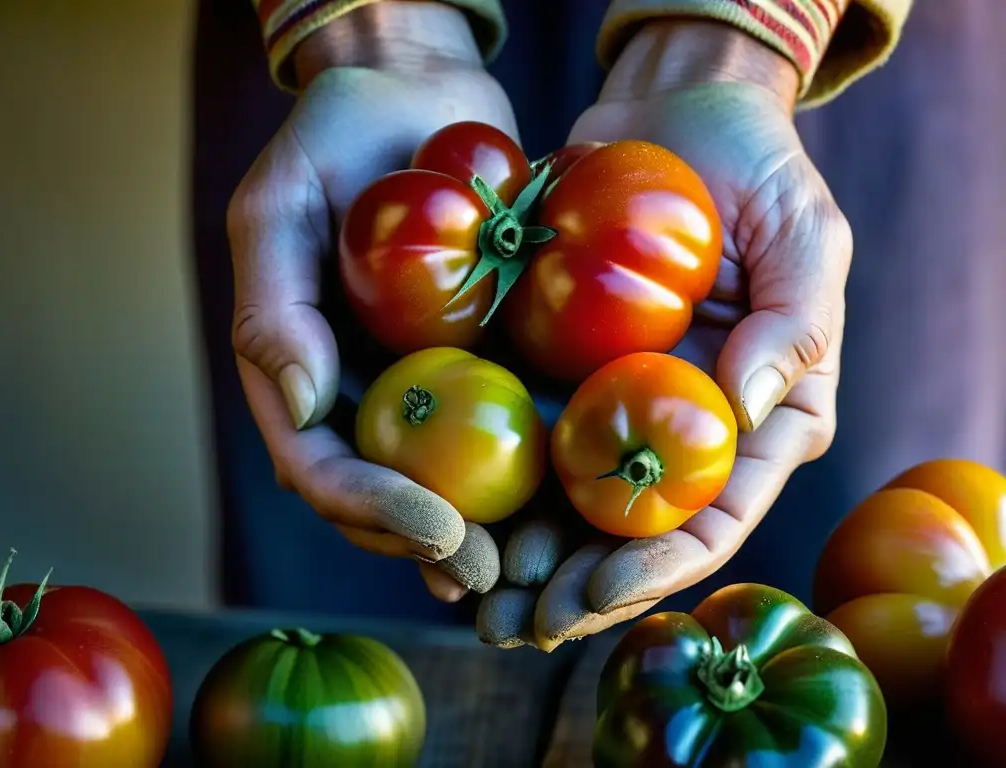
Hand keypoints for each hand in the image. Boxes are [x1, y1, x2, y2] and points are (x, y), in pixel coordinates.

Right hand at [227, 2, 517, 600]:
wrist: (415, 96)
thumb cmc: (334, 138)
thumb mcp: (280, 205)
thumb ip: (272, 305)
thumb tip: (302, 403)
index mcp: (298, 370)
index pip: (320, 466)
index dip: (370, 507)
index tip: (436, 526)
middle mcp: (355, 390)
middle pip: (379, 493)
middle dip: (427, 541)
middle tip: (488, 573)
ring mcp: (416, 381)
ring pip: (438, 480)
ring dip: (476, 533)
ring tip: (522, 568)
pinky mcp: (477, 358)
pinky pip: (496, 426)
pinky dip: (521, 476)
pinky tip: (560, 509)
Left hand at [477, 20, 851, 650]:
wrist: (674, 117)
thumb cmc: (756, 174)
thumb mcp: (805, 238)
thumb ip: (795, 324)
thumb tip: (750, 403)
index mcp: (756, 422)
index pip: (710, 518)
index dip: (651, 566)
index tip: (590, 593)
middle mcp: (682, 429)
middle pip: (628, 533)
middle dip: (573, 588)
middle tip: (511, 623)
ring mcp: (614, 404)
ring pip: (567, 506)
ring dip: (519, 558)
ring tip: (470, 595)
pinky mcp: (558, 372)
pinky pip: (522, 440)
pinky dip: (488, 489)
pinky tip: (449, 520)